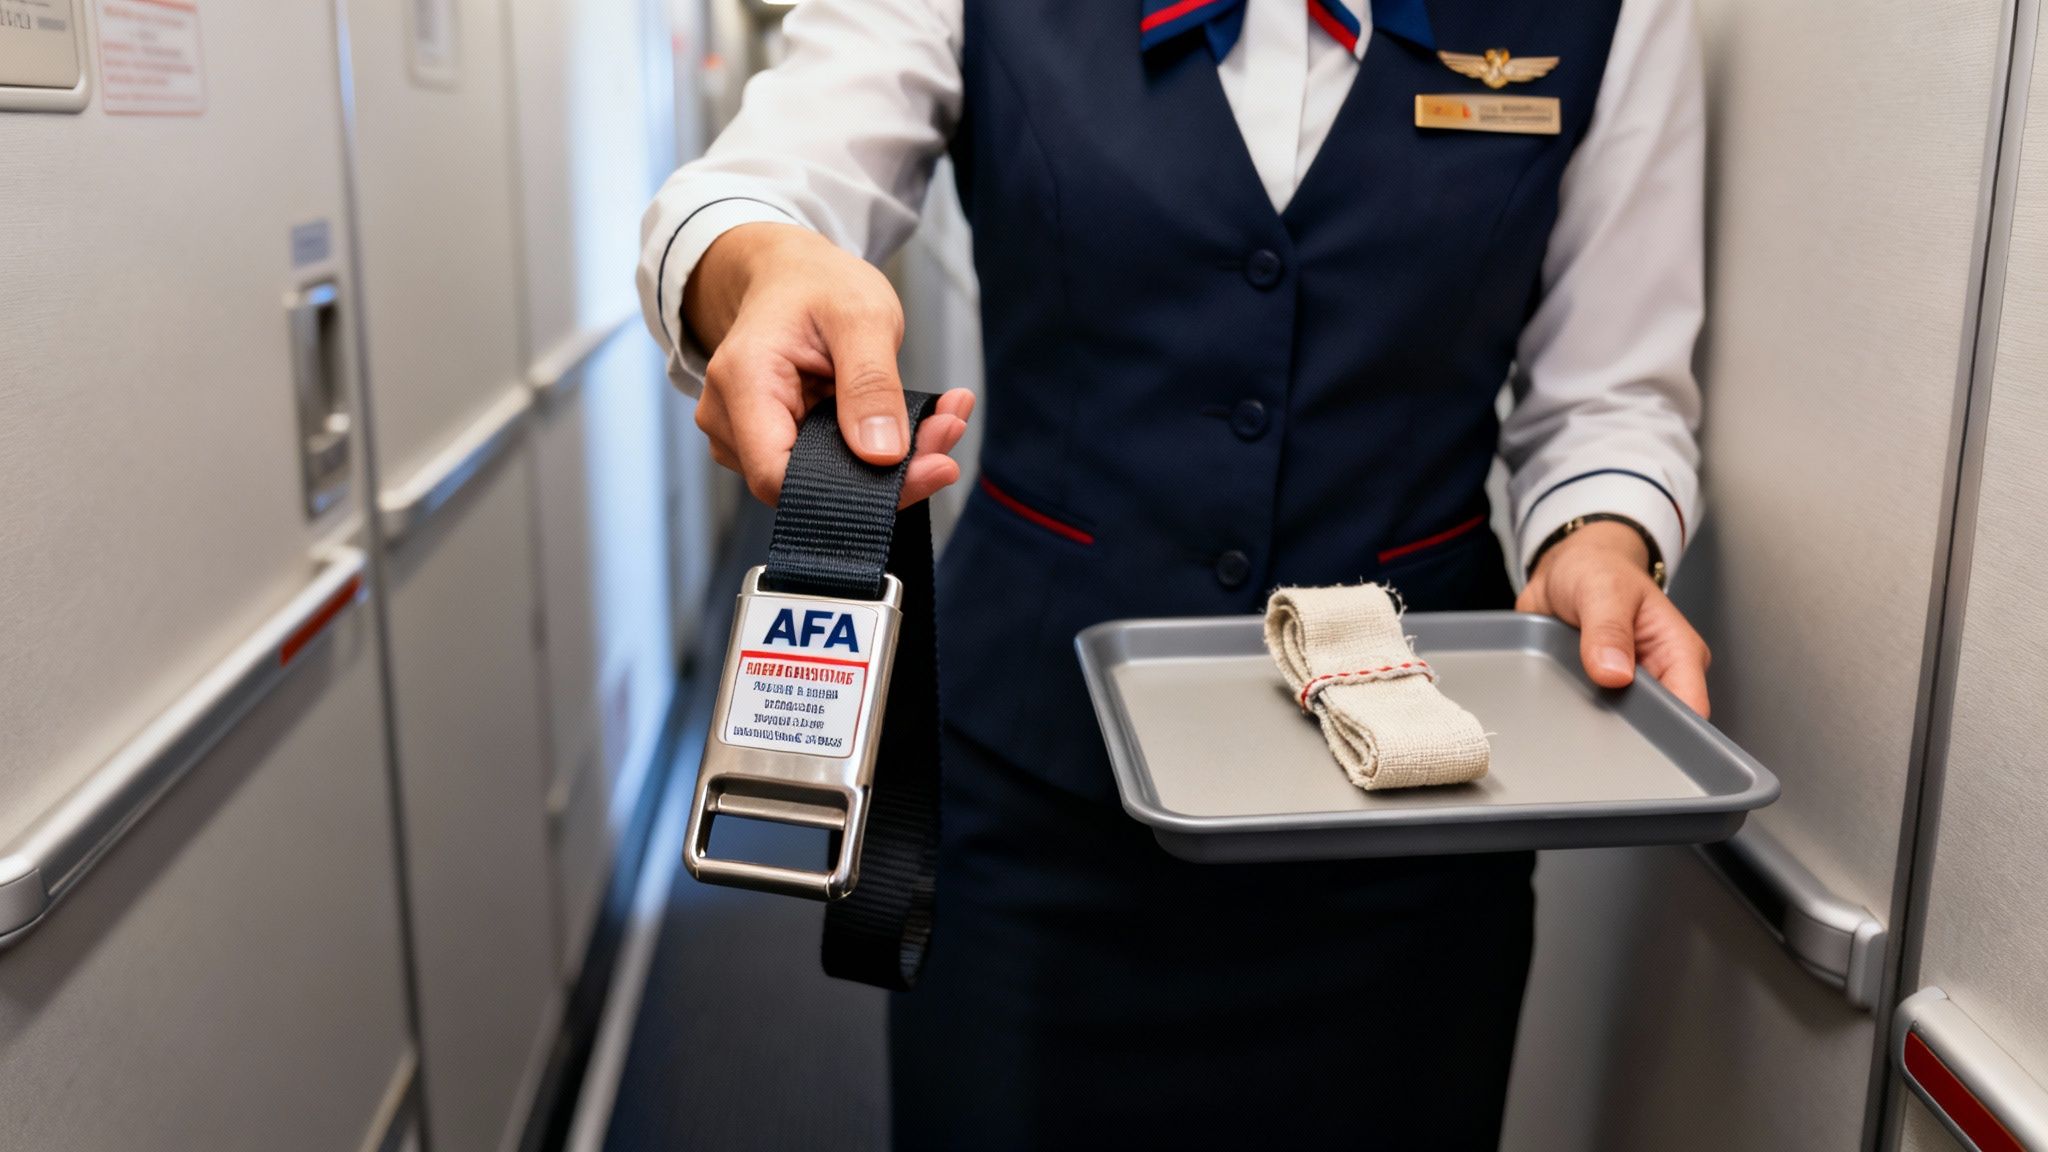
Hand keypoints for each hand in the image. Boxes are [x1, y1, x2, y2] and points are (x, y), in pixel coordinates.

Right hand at [683, 222, 973, 506]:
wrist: (791, 275)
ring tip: (943, 419)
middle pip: (808, 484)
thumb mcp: (861, 316)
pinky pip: (828, 467)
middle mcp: (729, 420)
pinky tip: (918, 423)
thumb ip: (871, 384)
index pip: (781, 477)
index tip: (933, 466)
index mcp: (743, 382)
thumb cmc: (817, 284)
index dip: (856, 489)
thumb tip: (882, 455)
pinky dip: (878, 451)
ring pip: (825, 480)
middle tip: (950, 430)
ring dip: (893, 462)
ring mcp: (744, 438)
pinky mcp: (772, 444)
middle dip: (891, 471)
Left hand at [1516, 521, 1711, 716]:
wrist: (1563, 570)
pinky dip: (1578, 719)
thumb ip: (1608, 629)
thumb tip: (1614, 672)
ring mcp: (1628, 688)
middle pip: (1657, 728)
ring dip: (1598, 727)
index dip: (1668, 729)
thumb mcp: (1603, 589)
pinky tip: (1564, 712)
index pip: (1690, 707)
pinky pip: (1592, 720)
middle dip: (1629, 733)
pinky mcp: (1600, 693)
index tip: (1633, 732)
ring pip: (1623, 729)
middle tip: (1595, 728)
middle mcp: (1659, 675)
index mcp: (1678, 651)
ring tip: (1576, 716)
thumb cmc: (1597, 570)